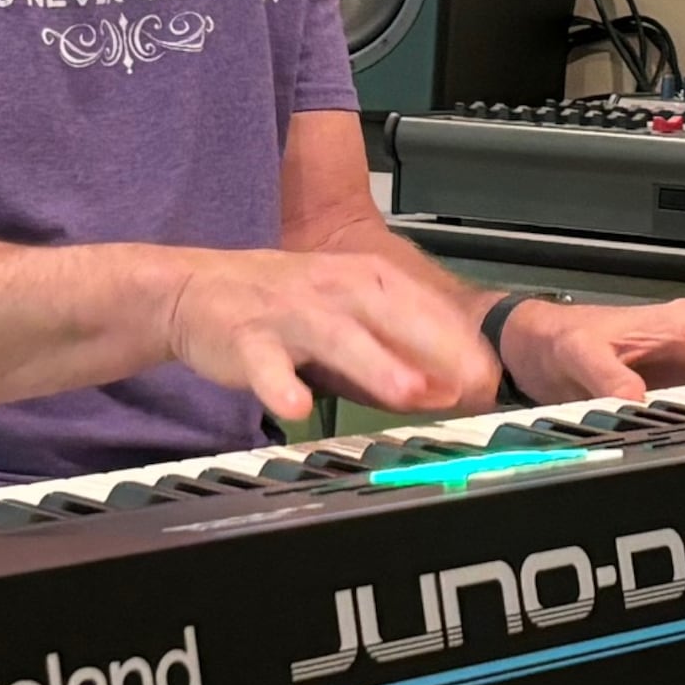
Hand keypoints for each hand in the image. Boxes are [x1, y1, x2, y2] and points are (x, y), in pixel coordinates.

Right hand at [165, 250, 493, 424]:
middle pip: (390, 313)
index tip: (492, 375)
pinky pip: (264, 363)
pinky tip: (296, 407)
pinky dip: (279, 383)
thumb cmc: (281, 307)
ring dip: (375, 364)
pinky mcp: (245, 339)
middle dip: (435, 346)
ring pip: (337, 337)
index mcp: (363, 278)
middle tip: (473, 382)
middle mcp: (331, 288)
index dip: (460, 341)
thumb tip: (452, 389)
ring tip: (409, 393)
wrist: (193, 290)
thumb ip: (398, 354)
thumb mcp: (347, 320)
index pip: (423, 305)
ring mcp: (288, 313)